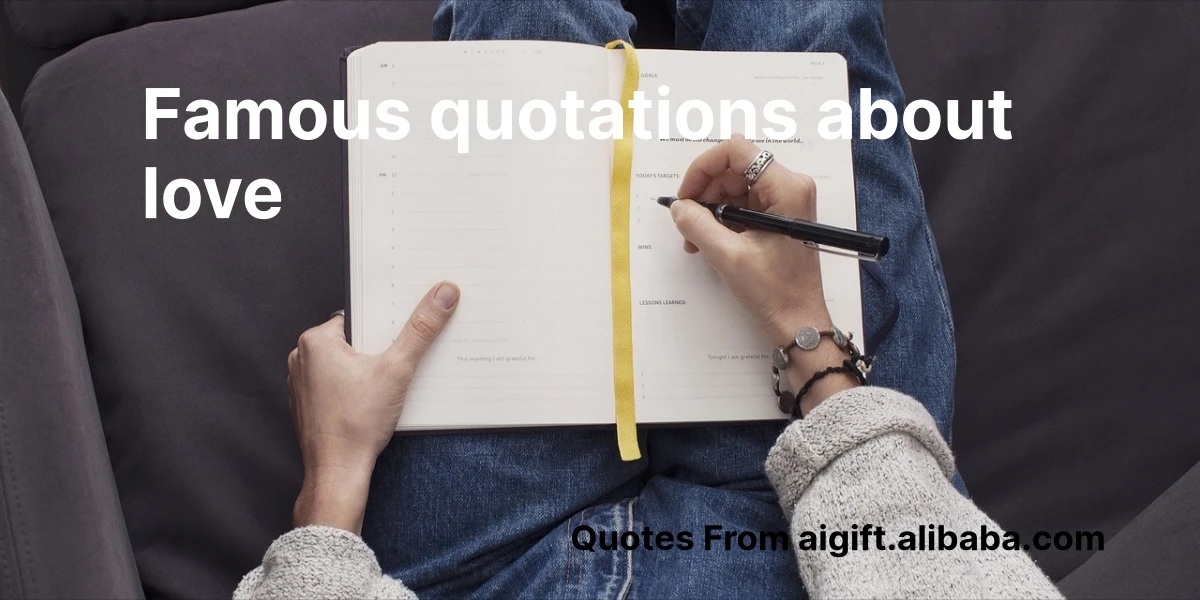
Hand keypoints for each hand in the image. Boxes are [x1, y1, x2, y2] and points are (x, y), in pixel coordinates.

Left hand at [287, 281, 459, 532]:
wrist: (337, 473)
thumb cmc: (357, 424)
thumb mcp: (397, 369)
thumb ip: (421, 329)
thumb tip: (444, 293)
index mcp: (316, 340)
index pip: (359, 316)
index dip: (385, 324)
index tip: (405, 332)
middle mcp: (301, 358)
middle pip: (353, 340)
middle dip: (379, 348)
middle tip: (402, 359)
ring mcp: (301, 384)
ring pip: (345, 364)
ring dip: (368, 370)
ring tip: (390, 383)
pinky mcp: (308, 405)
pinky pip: (337, 385)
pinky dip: (356, 389)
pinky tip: (375, 402)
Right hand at [670, 136, 857, 411]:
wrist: (799, 322)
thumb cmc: (774, 292)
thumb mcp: (727, 256)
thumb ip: (697, 224)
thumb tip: (678, 206)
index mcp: (786, 188)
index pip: (736, 151)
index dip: (703, 168)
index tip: (685, 197)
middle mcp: (789, 186)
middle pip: (733, 168)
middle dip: (704, 193)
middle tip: (686, 225)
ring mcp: (785, 201)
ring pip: (734, 187)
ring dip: (710, 209)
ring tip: (695, 241)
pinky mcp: (779, 216)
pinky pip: (742, 204)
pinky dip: (721, 220)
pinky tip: (709, 242)